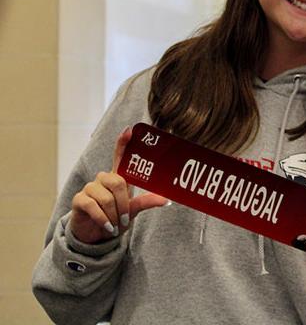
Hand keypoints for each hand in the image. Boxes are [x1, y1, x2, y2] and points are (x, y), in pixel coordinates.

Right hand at [70, 127, 167, 243]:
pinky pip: (92, 205)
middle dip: (123, 205)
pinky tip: (107, 227)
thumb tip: (166, 200)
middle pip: (118, 182)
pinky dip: (102, 219)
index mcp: (118, 178)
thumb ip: (145, 202)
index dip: (123, 142)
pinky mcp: (79, 199)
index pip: (119, 155)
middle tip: (125, 219)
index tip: (129, 130)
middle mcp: (103, 179)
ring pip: (106, 197)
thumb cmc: (116, 219)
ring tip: (114, 226)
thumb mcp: (132, 211)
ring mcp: (90, 187)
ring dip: (113, 216)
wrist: (96, 236)